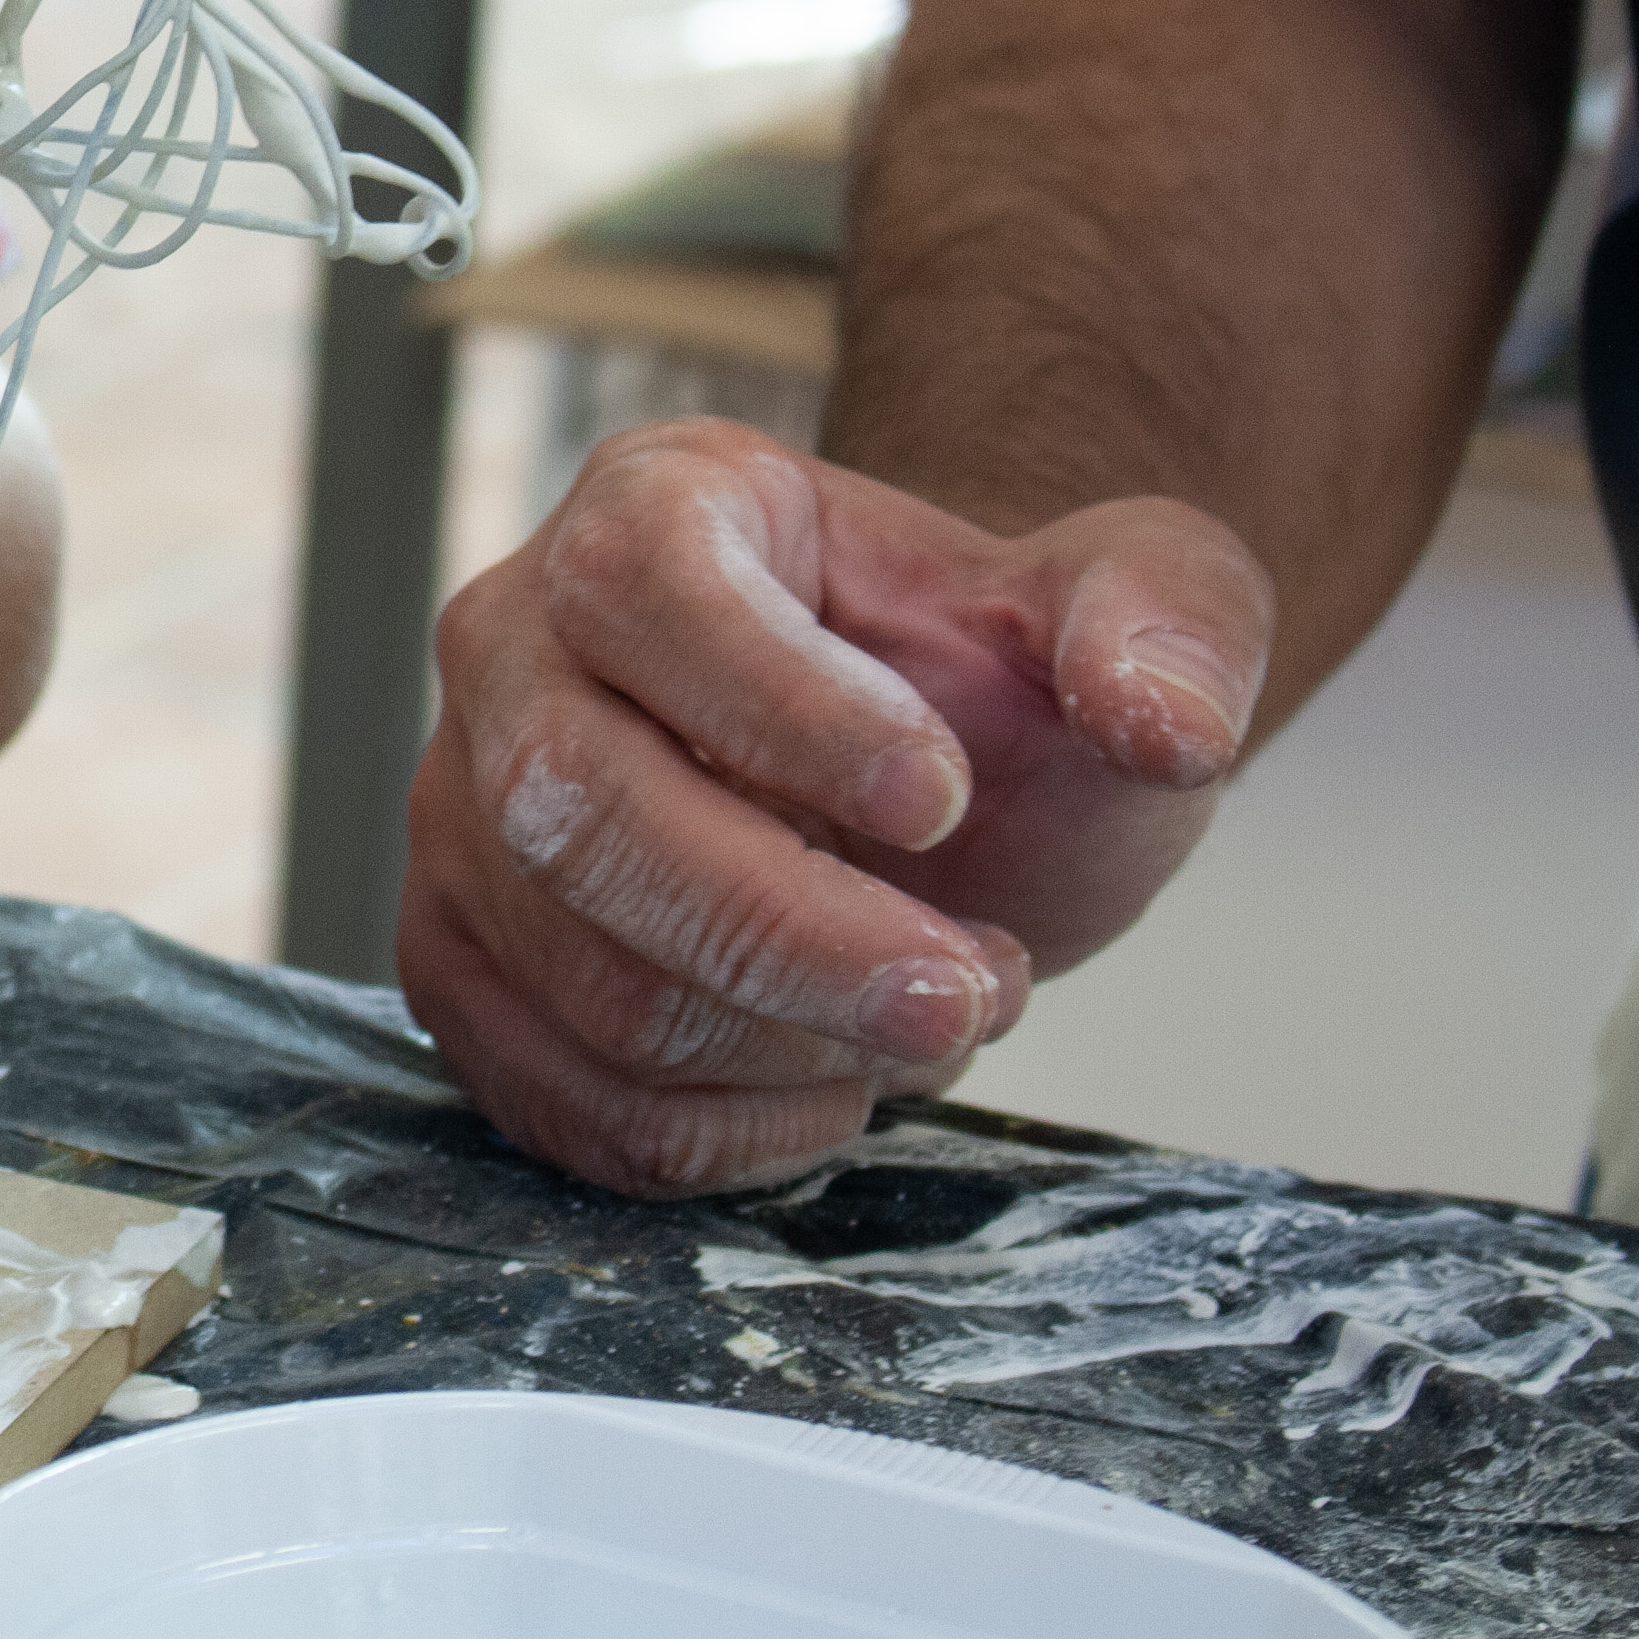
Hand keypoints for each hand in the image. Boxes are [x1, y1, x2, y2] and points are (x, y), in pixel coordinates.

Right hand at [398, 419, 1279, 1198]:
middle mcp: (515, 645)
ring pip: (592, 984)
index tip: (944, 803)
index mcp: (656, 504)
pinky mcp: (467, 970)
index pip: (652, 593)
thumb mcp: (1132, 607)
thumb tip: (1168, 719)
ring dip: (799, 1043)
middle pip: (588, 812)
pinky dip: (730, 1135)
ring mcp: (466, 817)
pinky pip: (564, 1102)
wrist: (934, 795)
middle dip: (803, 936)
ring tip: (938, 1005)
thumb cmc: (1001, 685)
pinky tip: (840, 1080)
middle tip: (977, 986)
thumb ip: (1172, 625)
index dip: (790, 714)